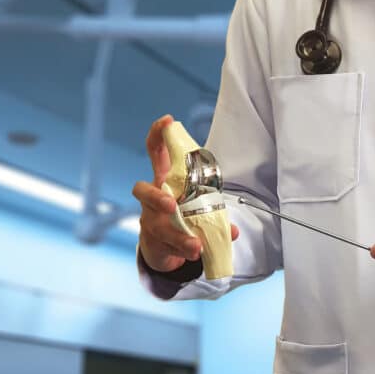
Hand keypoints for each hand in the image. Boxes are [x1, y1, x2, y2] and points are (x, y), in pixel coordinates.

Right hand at [132, 115, 238, 272]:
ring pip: (156, 225)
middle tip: (172, 205)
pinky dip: (183, 249)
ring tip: (195, 245)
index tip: (167, 121)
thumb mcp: (197, 205)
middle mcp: (152, 198)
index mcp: (165, 180)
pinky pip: (165, 245)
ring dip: (177, 235)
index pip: (155, 152)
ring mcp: (149, 220)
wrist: (165, 246)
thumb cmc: (181, 215)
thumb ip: (215, 212)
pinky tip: (196, 252)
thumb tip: (233, 230)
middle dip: (155, 197)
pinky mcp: (152, 241)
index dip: (158, 134)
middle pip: (141, 190)